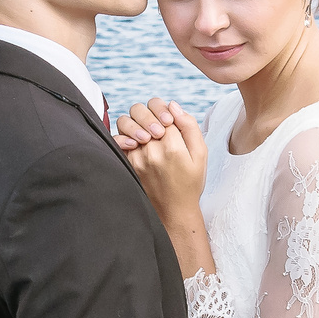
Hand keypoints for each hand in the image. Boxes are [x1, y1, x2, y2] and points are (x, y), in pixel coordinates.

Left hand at [115, 98, 206, 212]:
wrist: (174, 211)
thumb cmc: (190, 182)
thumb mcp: (201, 154)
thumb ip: (190, 126)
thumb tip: (173, 106)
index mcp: (172, 147)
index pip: (164, 111)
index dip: (167, 112)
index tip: (171, 122)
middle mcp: (151, 151)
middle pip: (141, 112)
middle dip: (151, 113)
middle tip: (160, 127)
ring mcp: (136, 157)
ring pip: (126, 122)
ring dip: (136, 122)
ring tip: (148, 134)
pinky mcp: (128, 164)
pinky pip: (117, 140)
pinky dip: (124, 136)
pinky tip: (136, 142)